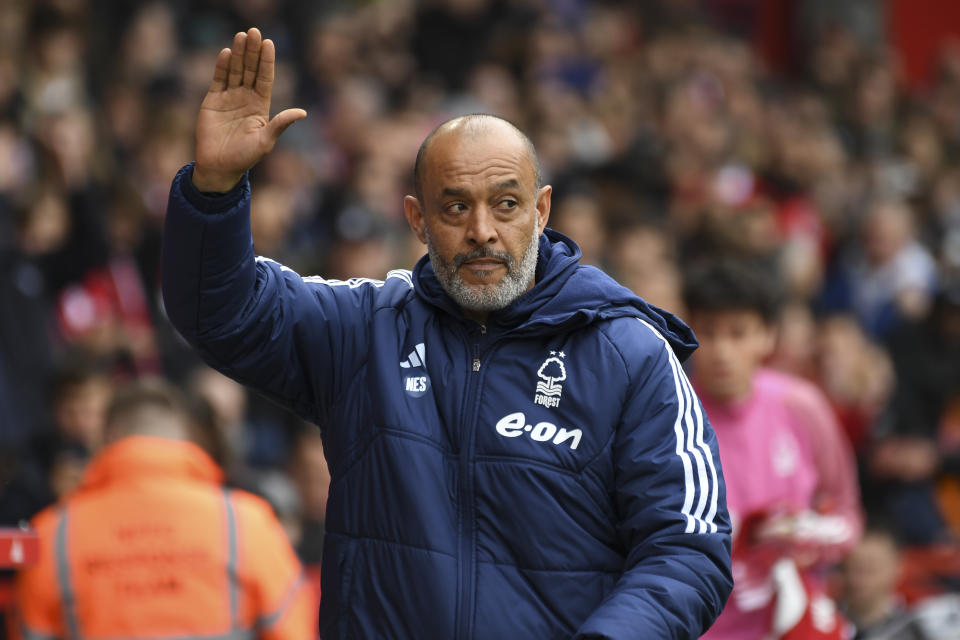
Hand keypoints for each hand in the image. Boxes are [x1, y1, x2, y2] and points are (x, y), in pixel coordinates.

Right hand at [193, 27, 306, 191]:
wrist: (219, 166)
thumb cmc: (245, 157)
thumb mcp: (266, 141)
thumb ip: (281, 124)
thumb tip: (302, 112)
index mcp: (261, 106)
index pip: (265, 78)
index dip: (267, 61)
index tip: (269, 43)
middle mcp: (246, 98)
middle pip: (250, 69)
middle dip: (252, 51)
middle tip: (254, 31)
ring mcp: (229, 97)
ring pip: (235, 70)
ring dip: (238, 53)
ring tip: (241, 36)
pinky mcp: (213, 100)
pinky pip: (219, 79)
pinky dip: (222, 66)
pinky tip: (226, 53)